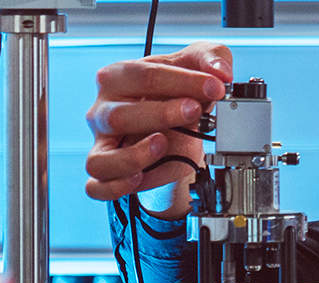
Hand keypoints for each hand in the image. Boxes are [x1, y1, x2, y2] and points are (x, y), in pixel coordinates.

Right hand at [83, 42, 232, 209]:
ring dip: (134, 157)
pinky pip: (98, 186)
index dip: (181, 81)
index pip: (142, 76)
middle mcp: (104, 111)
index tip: (214, 87)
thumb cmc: (178, 91)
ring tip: (163, 145)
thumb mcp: (198, 64)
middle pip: (119, 115)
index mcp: (118, 77)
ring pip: (102, 158)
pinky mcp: (108, 172)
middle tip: (195, 111)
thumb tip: (220, 72)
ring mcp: (103, 144)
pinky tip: (140, 179)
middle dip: (162, 115)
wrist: (179, 124)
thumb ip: (212, 58)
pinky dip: (116, 187)